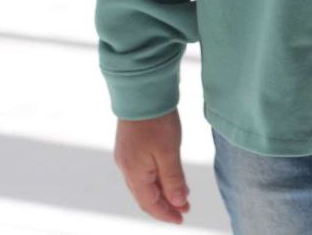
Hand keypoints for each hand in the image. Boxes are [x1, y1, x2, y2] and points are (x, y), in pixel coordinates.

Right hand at [113, 109, 191, 223]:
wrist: (141, 92)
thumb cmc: (155, 121)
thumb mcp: (169, 152)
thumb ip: (173, 179)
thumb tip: (178, 203)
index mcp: (134, 173)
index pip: (149, 203)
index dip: (165, 214)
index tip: (181, 220)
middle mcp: (127, 168)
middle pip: (145, 196)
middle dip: (165, 205)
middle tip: (184, 210)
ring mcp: (127, 157)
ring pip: (145, 184)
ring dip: (163, 192)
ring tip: (181, 197)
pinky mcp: (131, 147)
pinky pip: (143, 171)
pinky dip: (157, 179)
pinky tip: (169, 177)